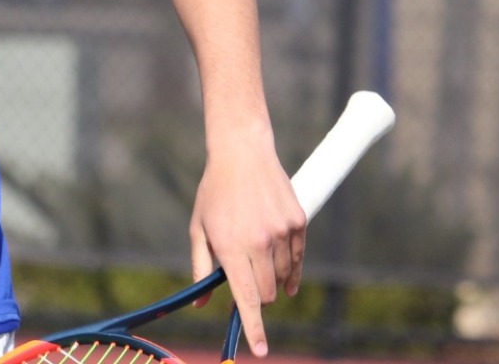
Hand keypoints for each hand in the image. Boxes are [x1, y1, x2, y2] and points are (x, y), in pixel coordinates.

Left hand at [188, 131, 307, 357]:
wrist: (242, 153)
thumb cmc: (214, 194)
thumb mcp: (199, 229)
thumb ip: (201, 269)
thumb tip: (201, 304)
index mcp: (231, 246)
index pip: (245, 298)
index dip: (253, 327)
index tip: (259, 349)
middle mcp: (259, 242)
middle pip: (266, 293)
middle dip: (256, 296)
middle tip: (244, 279)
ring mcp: (283, 232)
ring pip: (283, 278)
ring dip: (272, 279)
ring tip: (256, 254)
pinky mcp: (299, 223)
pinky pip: (297, 260)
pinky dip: (289, 269)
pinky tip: (281, 267)